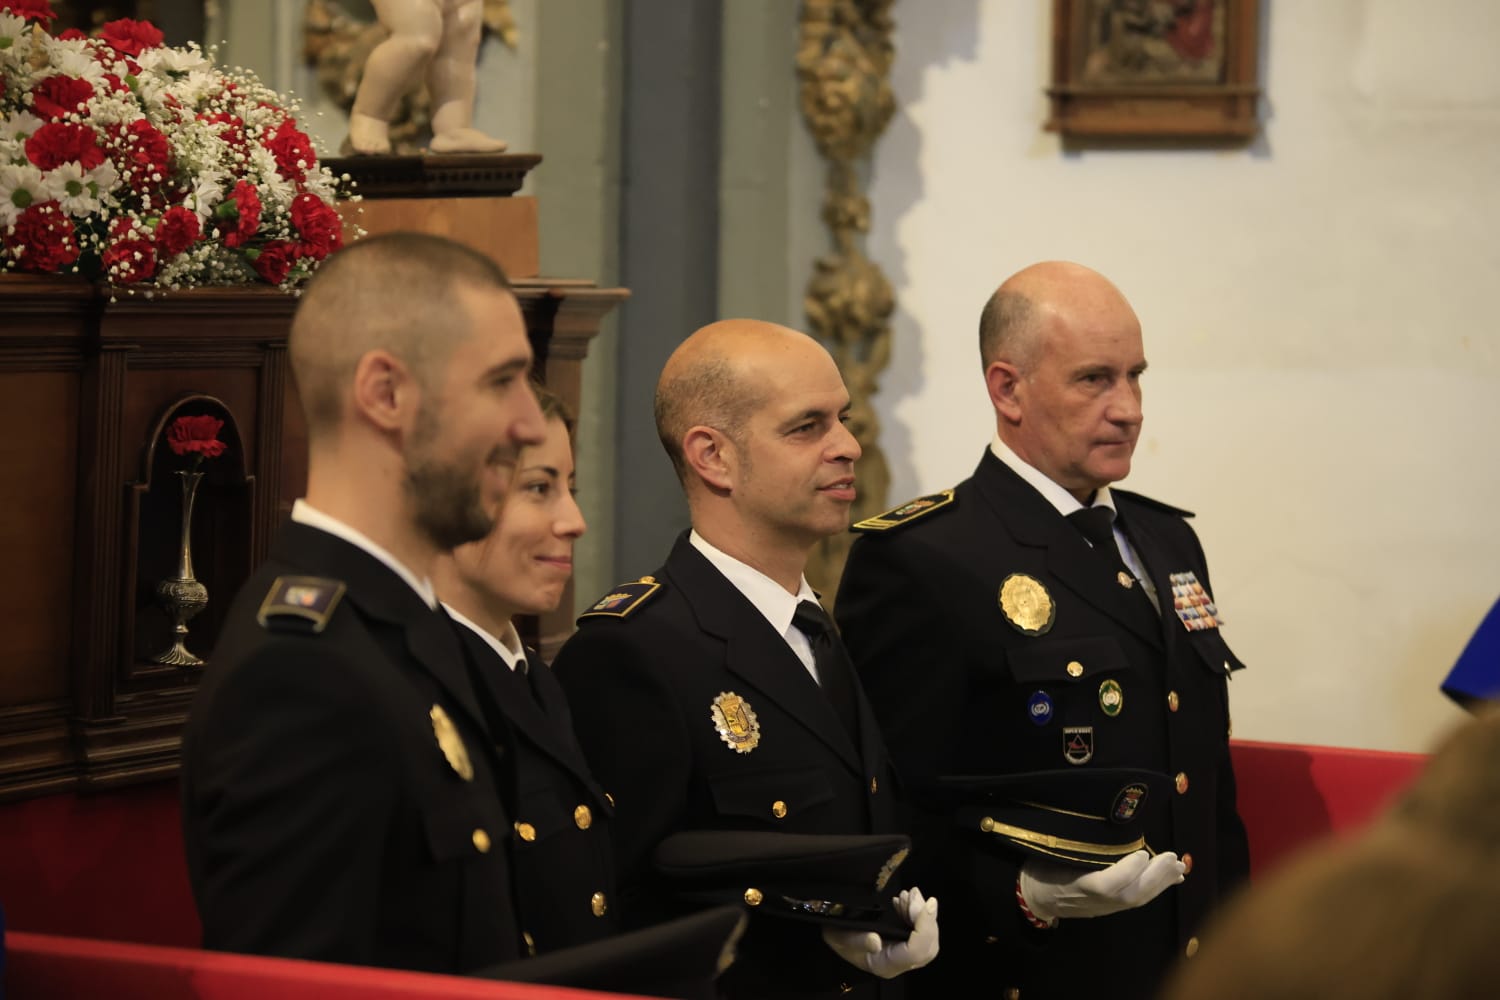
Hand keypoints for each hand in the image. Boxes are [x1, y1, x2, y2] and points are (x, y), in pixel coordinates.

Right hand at [822, 887, 939, 978]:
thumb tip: (875, 941)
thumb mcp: (840, 938)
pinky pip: (919, 930)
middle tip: (913, 894)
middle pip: (927, 946)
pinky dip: (917, 913)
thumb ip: (858, 941)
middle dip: (926, 918)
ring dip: (922, 913)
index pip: (915, 951)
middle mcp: (899, 962)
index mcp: (886, 965)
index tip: (928, 903)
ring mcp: (904, 952)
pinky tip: (903, 900)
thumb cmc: (837, 936)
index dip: (925, 927)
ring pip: (926, 937)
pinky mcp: (904, 941)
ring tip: (908, 894)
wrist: (835, 933)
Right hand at [1019, 850, 1183, 923]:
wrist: (1036, 897)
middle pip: (1130, 894)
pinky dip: (1156, 888)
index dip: (1126, 872)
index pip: (1106, 885)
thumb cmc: (1041, 868)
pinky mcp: (1111, 907)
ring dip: (1161, 882)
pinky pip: (1137, 899)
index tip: (1142, 853)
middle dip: (1155, 877)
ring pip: (1138, 899)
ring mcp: (1104, 907)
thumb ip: (1076, 845)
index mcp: (1075, 885)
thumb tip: (1104, 826)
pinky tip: (1171, 879)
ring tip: (1179, 867)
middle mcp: (1094, 901)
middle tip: (1173, 858)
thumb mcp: (1051, 852)